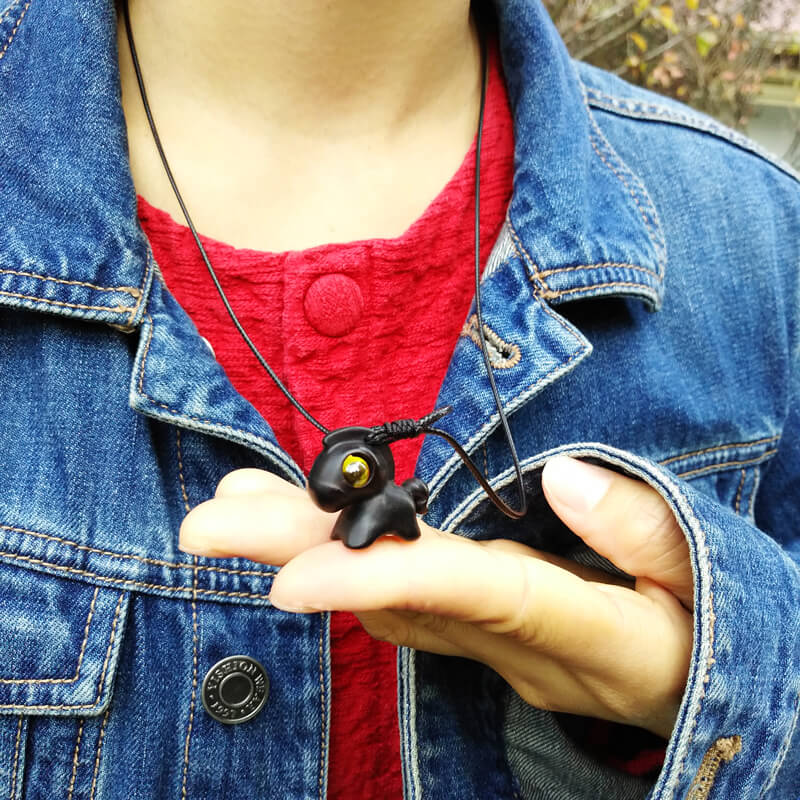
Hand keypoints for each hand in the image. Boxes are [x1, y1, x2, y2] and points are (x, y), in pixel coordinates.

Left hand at [179, 456, 692, 738]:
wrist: (697, 688)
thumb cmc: (709, 629)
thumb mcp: (704, 580)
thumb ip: (644, 531)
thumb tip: (565, 479)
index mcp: (576, 628)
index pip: (469, 597)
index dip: (380, 584)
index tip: (290, 580)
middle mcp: (512, 640)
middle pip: (399, 594)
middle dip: (301, 555)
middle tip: (209, 523)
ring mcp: (489, 639)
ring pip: (385, 595)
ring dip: (309, 549)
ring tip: (236, 504)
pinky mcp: (481, 627)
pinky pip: (401, 600)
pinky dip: (344, 562)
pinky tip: (301, 528)